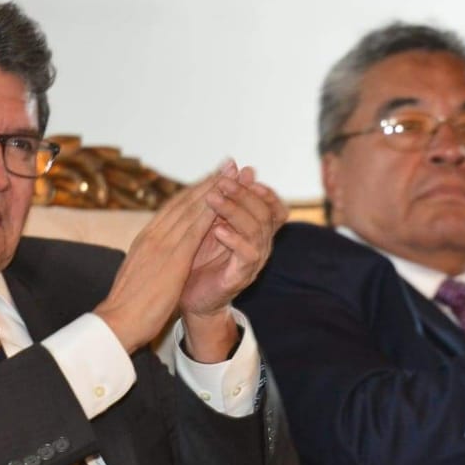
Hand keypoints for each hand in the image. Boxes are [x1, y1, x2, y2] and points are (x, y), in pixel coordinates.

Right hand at [94, 171, 222, 353]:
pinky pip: (193, 229)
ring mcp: (161, 244)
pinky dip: (208, 212)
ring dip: (213, 189)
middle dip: (208, 181)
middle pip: (183, 202)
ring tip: (231, 173)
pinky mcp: (171, 257)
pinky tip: (224, 201)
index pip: (172, 209)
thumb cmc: (127, 306)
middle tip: (227, 164)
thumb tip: (155, 257)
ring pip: (190, 209)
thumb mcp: (138, 275)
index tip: (210, 178)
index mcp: (145, 240)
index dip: (193, 191)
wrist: (117, 321)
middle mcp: (152, 235)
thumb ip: (149, 260)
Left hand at [180, 163, 287, 361]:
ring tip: (213, 199)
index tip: (244, 175)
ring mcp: (253, 262)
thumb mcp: (210, 223)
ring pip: (258, 230)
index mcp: (257, 231)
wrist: (190, 297)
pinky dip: (234, 239)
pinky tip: (218, 230)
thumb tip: (242, 166)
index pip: (275, 207)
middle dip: (244, 194)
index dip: (264, 191)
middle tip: (222, 182)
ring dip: (235, 211)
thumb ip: (225, 198)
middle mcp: (261, 245)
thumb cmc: (200, 258)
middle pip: (266, 214)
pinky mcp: (241, 276)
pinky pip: (247, 255)